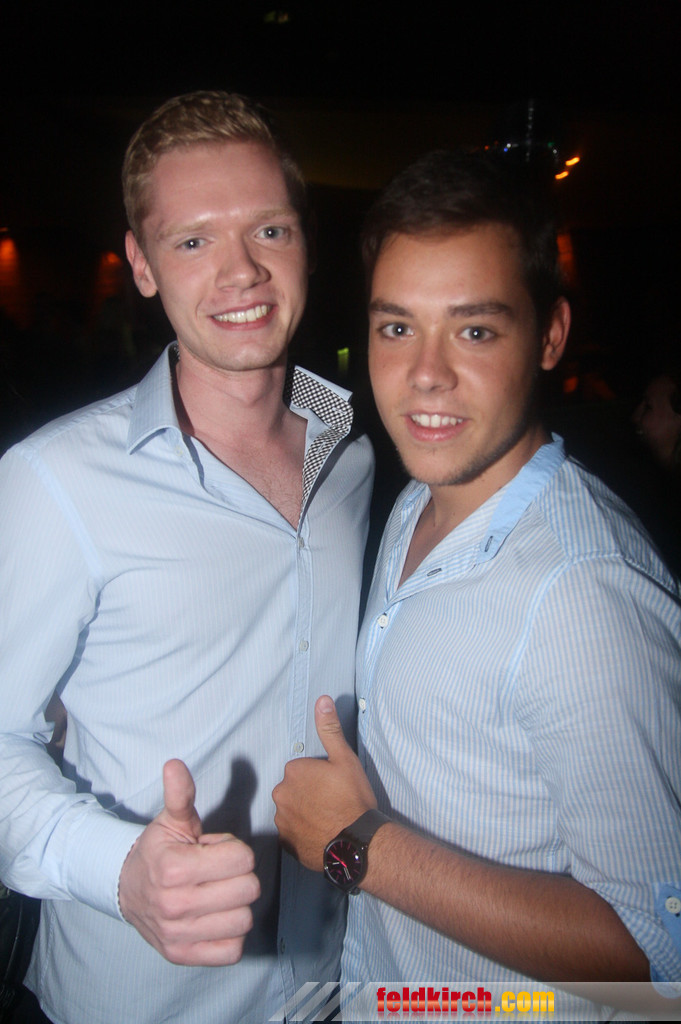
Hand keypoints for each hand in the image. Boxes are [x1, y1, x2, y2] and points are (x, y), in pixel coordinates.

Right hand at [118, 759, 259, 965]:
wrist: (126, 890)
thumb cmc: (158, 852)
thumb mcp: (171, 821)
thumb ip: (181, 795)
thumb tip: (175, 765)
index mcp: (175, 868)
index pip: (243, 859)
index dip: (234, 851)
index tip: (214, 851)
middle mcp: (176, 905)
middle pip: (248, 889)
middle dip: (238, 876)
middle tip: (217, 872)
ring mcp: (179, 934)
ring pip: (244, 920)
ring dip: (236, 905)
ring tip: (216, 894)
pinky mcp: (183, 956)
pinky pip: (232, 950)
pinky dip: (231, 934)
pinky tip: (217, 916)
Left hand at [272, 695, 376, 869]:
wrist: (356, 844)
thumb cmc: (352, 799)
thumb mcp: (345, 760)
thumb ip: (329, 729)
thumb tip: (322, 700)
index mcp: (293, 771)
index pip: (301, 769)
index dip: (318, 776)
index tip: (333, 785)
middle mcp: (280, 794)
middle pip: (293, 788)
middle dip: (308, 793)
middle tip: (332, 802)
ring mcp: (281, 820)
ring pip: (291, 810)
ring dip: (304, 812)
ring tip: (328, 819)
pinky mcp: (285, 843)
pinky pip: (291, 832)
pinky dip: (302, 832)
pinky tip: (320, 833)